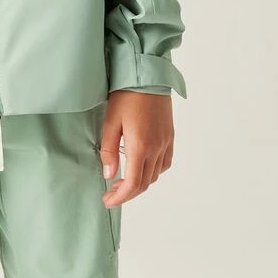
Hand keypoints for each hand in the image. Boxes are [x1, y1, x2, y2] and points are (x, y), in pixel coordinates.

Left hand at [100, 90, 173, 207]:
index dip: (120, 197)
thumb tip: (109, 175)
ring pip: (155, 175)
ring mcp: (166, 142)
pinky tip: (141, 168)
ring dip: (139, 183)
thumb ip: (108, 150)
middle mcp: (156, 148)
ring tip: (122, 181)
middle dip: (127, 193)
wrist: (148, 76)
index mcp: (140, 146)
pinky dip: (153, 172)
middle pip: (144, 183)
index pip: (132, 183)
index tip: (107, 201)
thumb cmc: (126, 96)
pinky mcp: (170, 136)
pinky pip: (165, 163)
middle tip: (111, 194)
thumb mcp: (110, 122)